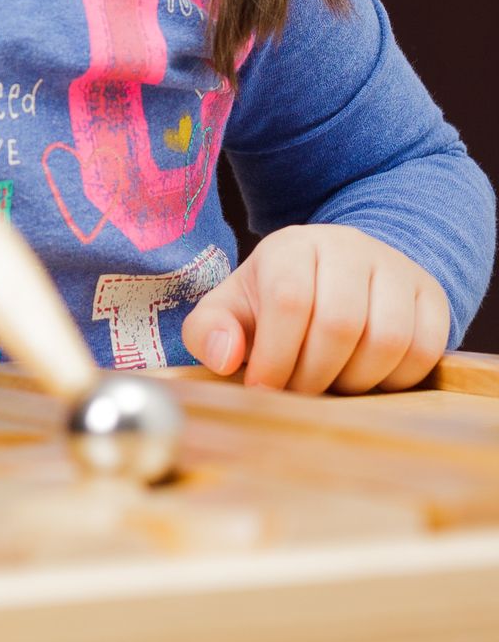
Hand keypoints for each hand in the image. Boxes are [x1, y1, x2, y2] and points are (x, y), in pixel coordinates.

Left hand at [180, 223, 450, 393]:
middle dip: (314, 376)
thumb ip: (209, 332)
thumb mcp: (231, 310)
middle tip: (299, 394)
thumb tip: (225, 358)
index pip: (289, 299)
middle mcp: (348, 247)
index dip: (275, 357)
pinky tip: (367, 378)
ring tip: (332, 385)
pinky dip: (396, 380)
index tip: (263, 389)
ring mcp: (395, 268)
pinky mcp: (431, 296)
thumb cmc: (275, 302)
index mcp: (292, 246)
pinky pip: (425, 349)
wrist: (337, 275)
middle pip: (340, 323)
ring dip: (356, 381)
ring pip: (387, 339)